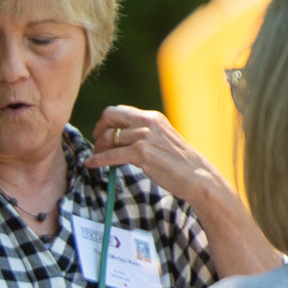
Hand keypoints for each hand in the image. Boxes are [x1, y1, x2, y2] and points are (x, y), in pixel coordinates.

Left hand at [84, 105, 281, 276]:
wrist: (197, 177)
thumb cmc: (178, 163)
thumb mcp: (161, 139)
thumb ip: (143, 134)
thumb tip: (119, 137)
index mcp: (152, 117)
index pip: (119, 111)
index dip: (105, 122)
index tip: (102, 134)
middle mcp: (148, 122)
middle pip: (110, 116)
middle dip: (99, 129)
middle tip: (96, 144)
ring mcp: (145, 137)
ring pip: (109, 137)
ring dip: (98, 148)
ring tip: (97, 158)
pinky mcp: (142, 153)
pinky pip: (111, 155)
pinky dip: (98, 160)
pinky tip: (91, 164)